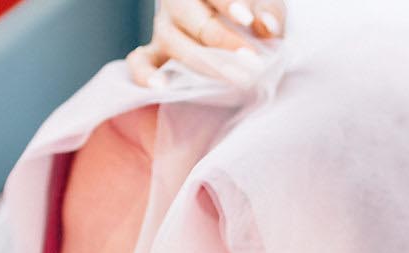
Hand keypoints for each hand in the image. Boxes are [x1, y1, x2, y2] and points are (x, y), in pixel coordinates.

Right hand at [127, 0, 282, 87]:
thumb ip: (269, 12)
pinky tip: (161, 87)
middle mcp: (178, 5)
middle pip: (187, 13)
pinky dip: (144, 74)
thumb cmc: (251, 18)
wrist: (238, 40)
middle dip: (220, 39)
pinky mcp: (155, 54)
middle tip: (253, 62)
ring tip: (236, 80)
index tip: (248, 20)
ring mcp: (164, 29)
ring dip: (202, 62)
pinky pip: (139, 61)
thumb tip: (266, 26)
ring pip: (170, 39)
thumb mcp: (266, 9)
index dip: (228, 3)